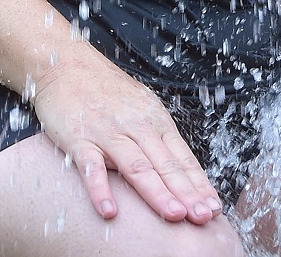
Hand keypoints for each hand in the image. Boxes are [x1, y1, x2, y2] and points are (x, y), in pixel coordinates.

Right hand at [32, 42, 222, 223]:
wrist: (67, 63)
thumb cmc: (105, 89)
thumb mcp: (140, 107)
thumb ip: (157, 137)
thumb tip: (181, 171)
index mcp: (154, 120)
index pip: (182, 157)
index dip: (198, 184)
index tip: (214, 208)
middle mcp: (136, 126)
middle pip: (165, 164)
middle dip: (187, 192)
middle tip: (204, 217)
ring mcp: (107, 132)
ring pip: (137, 165)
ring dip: (157, 192)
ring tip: (174, 215)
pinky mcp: (79, 138)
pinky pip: (91, 167)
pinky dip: (100, 189)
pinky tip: (109, 211)